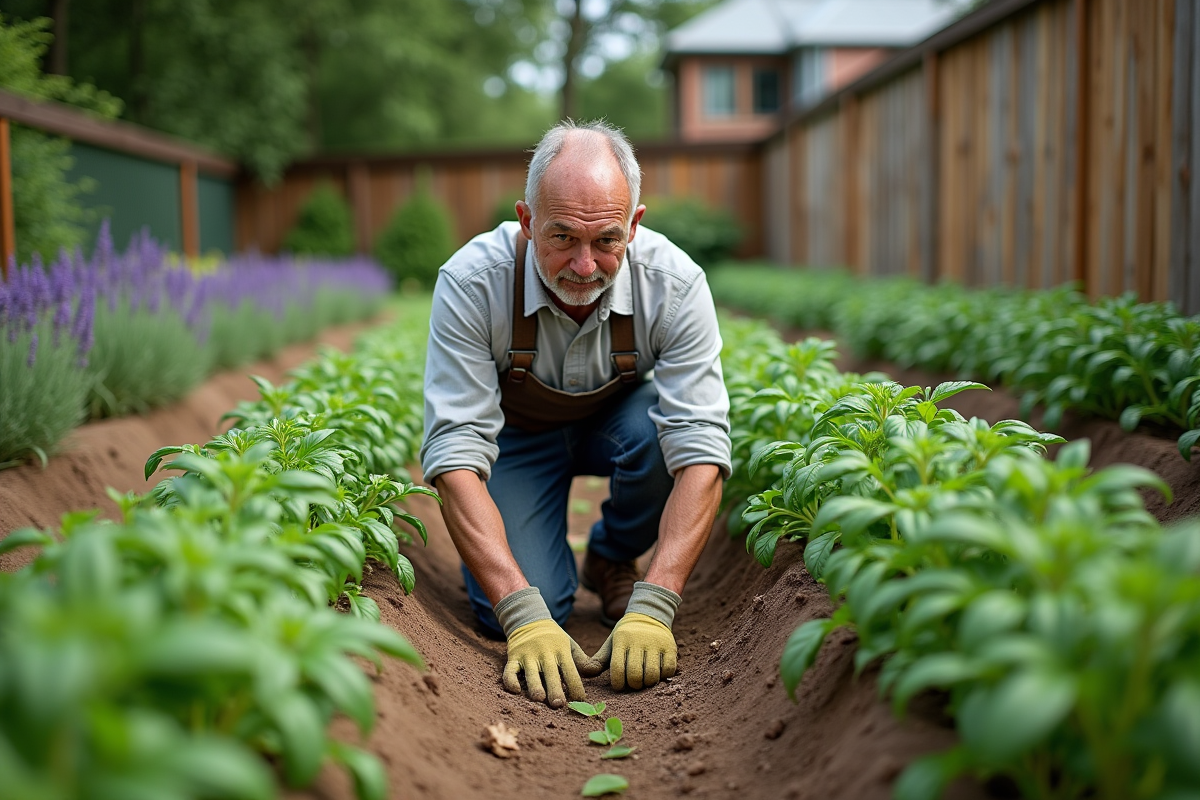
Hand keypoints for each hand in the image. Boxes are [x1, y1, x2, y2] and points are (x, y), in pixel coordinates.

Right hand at [493, 586, 601, 706]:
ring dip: (534, 685)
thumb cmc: (553, 638)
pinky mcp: (513, 657)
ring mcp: (527, 655)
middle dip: (554, 689)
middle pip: (550, 673)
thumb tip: (595, 672)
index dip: (575, 686)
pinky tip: (515, 691)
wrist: (529, 619)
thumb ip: (581, 660)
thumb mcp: (569, 645)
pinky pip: (510, 670)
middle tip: (559, 704)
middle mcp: (544, 653)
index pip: (570, 670)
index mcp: (560, 650)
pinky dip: (510, 680)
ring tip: (539, 698)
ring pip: (531, 673)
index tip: (580, 701)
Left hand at [590, 581, 681, 690]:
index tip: (619, 686)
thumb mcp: (611, 644)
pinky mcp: (670, 646)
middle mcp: (638, 640)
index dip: (618, 683)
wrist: (649, 615)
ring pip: (652, 674)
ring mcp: (656, 643)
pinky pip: (668, 670)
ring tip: (645, 680)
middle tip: (633, 683)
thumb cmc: (627, 637)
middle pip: (635, 674)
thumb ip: (599, 660)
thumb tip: (585, 673)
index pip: (617, 668)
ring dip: (648, 683)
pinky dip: (663, 676)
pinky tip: (657, 673)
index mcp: (621, 639)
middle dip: (633, 685)